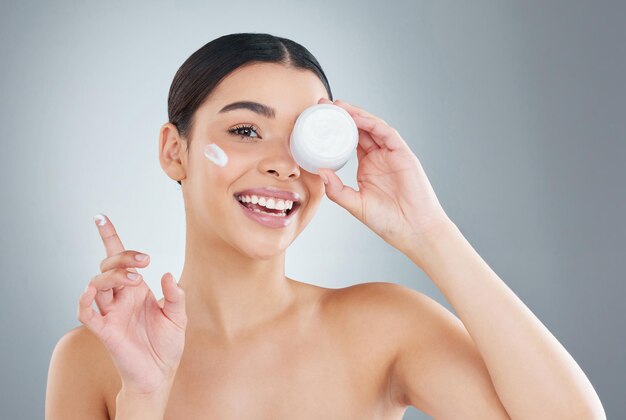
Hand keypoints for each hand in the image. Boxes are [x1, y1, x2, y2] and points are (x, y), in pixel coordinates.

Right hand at [77, 214, 186, 394]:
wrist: (160, 373)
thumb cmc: (167, 344)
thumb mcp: (178, 316)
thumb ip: (176, 295)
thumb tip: (168, 274)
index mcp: (137, 290)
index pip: (120, 259)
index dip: (109, 237)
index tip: (101, 218)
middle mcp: (121, 297)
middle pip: (109, 265)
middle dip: (123, 256)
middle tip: (144, 261)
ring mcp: (110, 312)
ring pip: (97, 283)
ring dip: (112, 275)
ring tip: (134, 279)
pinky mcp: (104, 330)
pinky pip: (86, 312)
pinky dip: (84, 300)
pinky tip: (92, 291)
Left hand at [316, 98, 452, 251]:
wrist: (413, 230)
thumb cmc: (388, 221)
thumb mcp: (355, 205)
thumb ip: (337, 190)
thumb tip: (320, 171)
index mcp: (367, 167)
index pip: (348, 141)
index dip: (334, 130)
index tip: (316, 122)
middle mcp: (379, 157)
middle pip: (359, 129)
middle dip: (342, 116)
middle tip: (322, 106)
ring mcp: (391, 154)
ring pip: (372, 127)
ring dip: (355, 114)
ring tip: (337, 106)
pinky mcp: (403, 154)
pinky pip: (386, 133)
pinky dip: (372, 123)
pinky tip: (358, 117)